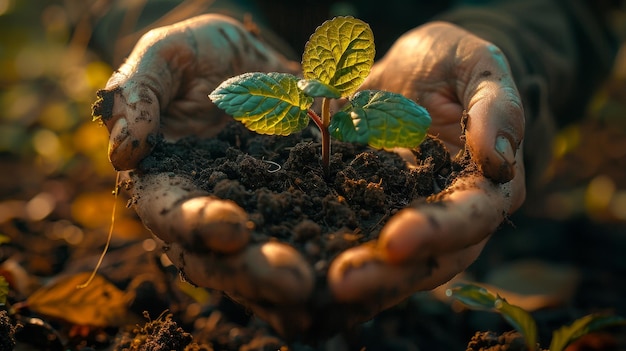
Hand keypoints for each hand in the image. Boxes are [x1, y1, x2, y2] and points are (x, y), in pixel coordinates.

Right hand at [95, 14, 313, 335]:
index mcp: (167, 181)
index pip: (171, 213)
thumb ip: (137, 95)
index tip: (231, 226)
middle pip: (221, 257)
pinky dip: (332, 253)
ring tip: (328, 285)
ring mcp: (257, 214)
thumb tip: (124, 151)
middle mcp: (209, 211)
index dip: (196, 224)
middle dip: (253, 271)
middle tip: (293, 281)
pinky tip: (363, 263)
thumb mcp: (164, 57)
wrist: (254, 59)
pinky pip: (313, 234)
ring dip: (295, 278)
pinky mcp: (297, 206)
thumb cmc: (198, 55)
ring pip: (267, 259)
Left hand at [327, 21, 525, 318]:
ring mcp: (404, 215)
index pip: (470, 217)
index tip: (396, 239)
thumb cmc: (454, 63)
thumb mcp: (478, 66)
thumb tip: (497, 159)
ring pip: (387, 261)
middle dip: (386, 275)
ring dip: (354, 276)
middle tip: (342, 283)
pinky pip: (350, 236)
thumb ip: (494, 106)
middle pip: (426, 258)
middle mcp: (448, 214)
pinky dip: (328, 253)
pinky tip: (297, 265)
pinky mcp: (367, 209)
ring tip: (313, 285)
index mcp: (487, 186)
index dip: (437, 231)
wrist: (413, 68)